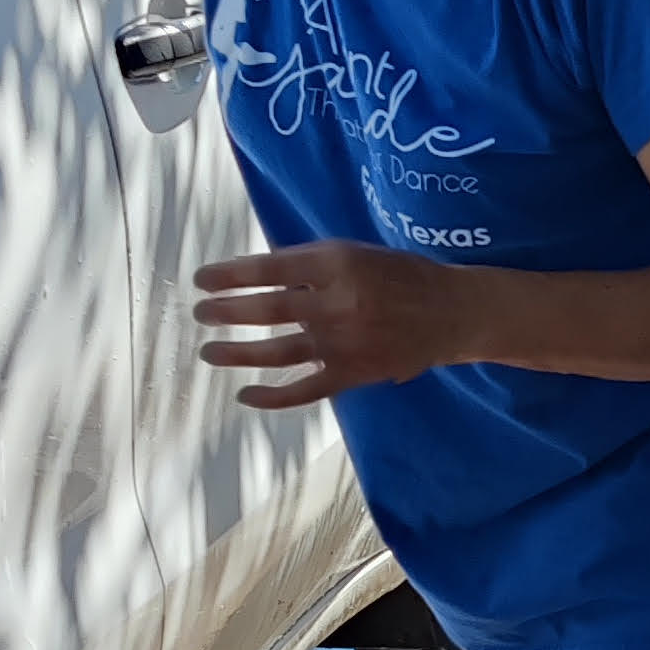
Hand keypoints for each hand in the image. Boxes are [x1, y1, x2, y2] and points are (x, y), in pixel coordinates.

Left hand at [193, 244, 472, 409]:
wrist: (450, 313)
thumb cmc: (397, 275)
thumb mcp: (354, 253)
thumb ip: (308, 262)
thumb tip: (253, 273)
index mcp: (335, 264)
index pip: (267, 269)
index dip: (228, 275)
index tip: (201, 280)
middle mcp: (335, 303)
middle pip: (266, 309)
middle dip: (225, 312)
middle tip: (200, 314)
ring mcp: (342, 343)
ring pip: (277, 351)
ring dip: (236, 353)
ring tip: (208, 352)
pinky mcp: (351, 374)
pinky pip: (303, 390)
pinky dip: (271, 396)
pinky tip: (245, 394)